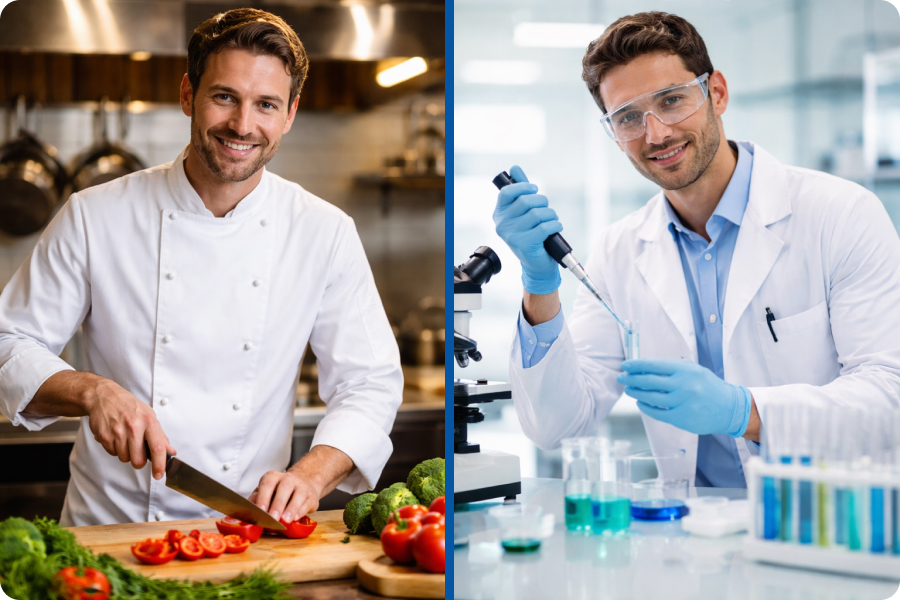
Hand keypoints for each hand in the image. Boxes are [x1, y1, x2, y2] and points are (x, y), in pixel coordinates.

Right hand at [84, 376, 176, 479]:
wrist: (104, 397)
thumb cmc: (129, 407)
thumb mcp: (149, 416)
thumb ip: (160, 436)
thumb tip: (170, 452)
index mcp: (148, 421)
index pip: (157, 447)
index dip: (160, 464)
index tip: (159, 474)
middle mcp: (134, 426)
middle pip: (138, 460)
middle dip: (139, 460)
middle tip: (138, 450)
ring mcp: (117, 432)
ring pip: (124, 458)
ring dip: (126, 453)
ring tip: (125, 438)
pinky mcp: (104, 436)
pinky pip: (112, 453)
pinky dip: (114, 448)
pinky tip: (115, 436)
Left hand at [249, 470, 319, 523]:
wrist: (302, 486)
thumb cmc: (278, 493)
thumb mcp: (265, 494)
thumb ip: (256, 500)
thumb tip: (246, 511)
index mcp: (273, 477)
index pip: (267, 484)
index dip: (263, 497)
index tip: (261, 510)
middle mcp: (288, 479)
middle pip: (284, 488)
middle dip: (278, 505)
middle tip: (273, 518)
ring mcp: (301, 486)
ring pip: (298, 495)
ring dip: (291, 508)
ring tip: (285, 520)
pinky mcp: (311, 495)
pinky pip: (307, 502)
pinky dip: (302, 511)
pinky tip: (296, 518)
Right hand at [493, 165, 562, 294]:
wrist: (537, 263)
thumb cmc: (532, 234)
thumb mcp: (524, 211)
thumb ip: (520, 189)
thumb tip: (514, 168)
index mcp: (499, 214)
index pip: (507, 192)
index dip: (523, 187)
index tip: (534, 189)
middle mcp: (502, 224)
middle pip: (526, 201)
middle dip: (542, 202)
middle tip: (546, 210)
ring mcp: (511, 235)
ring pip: (537, 213)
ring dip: (551, 215)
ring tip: (551, 222)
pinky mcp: (524, 244)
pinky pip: (544, 227)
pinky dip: (555, 225)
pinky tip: (555, 228)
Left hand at [617, 359, 751, 436]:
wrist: (729, 408)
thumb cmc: (707, 386)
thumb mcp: (692, 370)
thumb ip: (670, 367)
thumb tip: (644, 363)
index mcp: (686, 371)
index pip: (655, 366)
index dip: (637, 365)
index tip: (625, 365)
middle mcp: (684, 386)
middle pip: (650, 381)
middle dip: (632, 379)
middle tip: (621, 377)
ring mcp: (682, 403)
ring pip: (651, 398)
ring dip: (636, 392)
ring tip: (628, 389)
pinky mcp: (681, 418)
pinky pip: (657, 412)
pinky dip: (645, 407)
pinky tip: (640, 402)